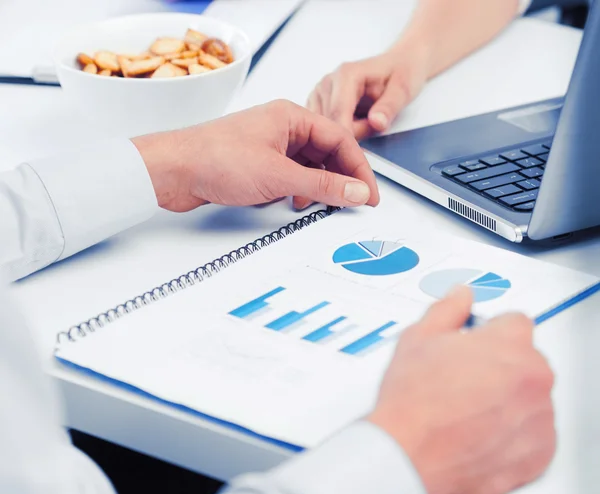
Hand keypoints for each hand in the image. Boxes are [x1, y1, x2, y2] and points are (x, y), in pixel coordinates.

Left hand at [132, 99, 378, 212]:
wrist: (173, 171)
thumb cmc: (215, 158)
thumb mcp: (279, 175)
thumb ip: (323, 185)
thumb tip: (356, 190)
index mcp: (290, 117)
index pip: (339, 139)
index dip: (359, 168)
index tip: (369, 193)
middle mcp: (281, 128)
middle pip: (326, 152)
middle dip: (341, 178)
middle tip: (354, 201)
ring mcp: (268, 146)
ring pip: (308, 166)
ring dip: (318, 186)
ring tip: (323, 204)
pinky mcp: (256, 164)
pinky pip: (289, 176)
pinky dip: (297, 190)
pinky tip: (294, 202)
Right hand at [307, 44, 430, 139]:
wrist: (398, 64)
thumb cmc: (401, 73)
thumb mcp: (403, 90)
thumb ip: (389, 107)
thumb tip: (376, 122)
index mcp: (346, 75)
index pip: (338, 116)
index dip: (350, 137)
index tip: (362, 151)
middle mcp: (328, 82)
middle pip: (331, 125)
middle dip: (353, 134)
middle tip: (375, 124)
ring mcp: (320, 93)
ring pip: (325, 130)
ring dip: (347, 132)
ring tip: (366, 121)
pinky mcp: (317, 104)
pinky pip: (324, 129)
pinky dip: (339, 132)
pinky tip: (354, 122)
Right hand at [369, 287, 555, 493]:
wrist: (409, 455)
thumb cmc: (412, 401)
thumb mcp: (418, 338)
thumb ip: (448, 310)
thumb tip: (461, 295)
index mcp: (510, 344)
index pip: (516, 323)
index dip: (490, 332)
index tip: (477, 345)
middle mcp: (534, 379)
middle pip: (526, 361)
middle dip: (501, 366)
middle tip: (464, 381)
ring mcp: (539, 419)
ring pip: (530, 399)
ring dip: (509, 401)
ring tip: (469, 411)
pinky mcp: (539, 455)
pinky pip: (534, 436)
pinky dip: (514, 436)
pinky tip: (480, 434)